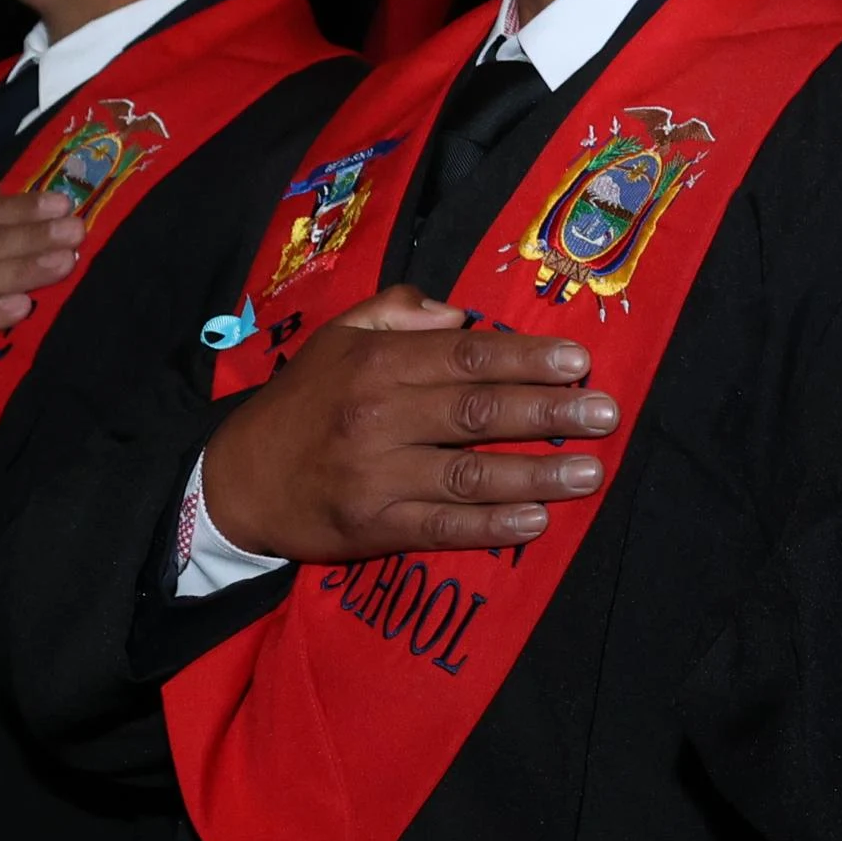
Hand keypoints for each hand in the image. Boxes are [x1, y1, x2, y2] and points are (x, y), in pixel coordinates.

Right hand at [198, 285, 607, 560]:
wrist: (235, 479)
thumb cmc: (304, 401)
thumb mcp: (339, 337)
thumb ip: (399, 313)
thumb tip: (463, 314)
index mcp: (378, 364)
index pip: (468, 356)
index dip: (527, 359)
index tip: (580, 363)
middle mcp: (378, 416)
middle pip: (478, 412)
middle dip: (549, 413)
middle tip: (606, 414)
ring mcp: (375, 476)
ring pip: (468, 473)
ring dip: (535, 474)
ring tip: (589, 472)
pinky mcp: (371, 527)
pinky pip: (440, 527)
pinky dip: (490, 526)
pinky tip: (534, 521)